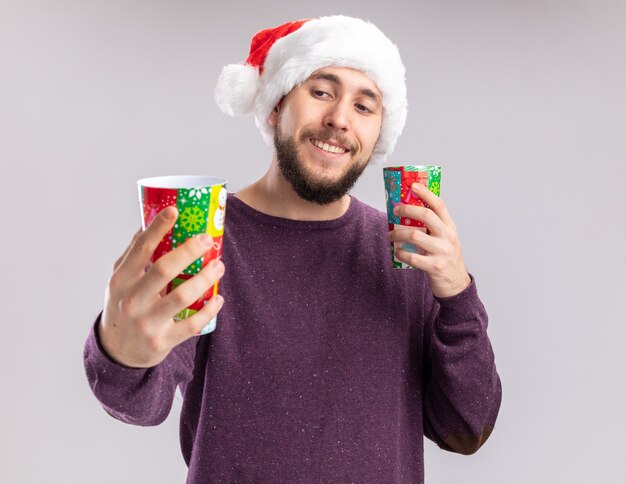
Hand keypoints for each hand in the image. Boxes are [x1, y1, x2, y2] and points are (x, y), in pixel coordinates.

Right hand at [99, 206, 224, 367]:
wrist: (117, 350)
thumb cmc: (123, 305)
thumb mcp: (121, 279)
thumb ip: (134, 254)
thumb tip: (150, 221)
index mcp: (121, 279)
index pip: (140, 249)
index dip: (157, 228)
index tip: (174, 210)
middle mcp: (131, 300)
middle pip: (163, 270)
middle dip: (189, 251)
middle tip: (207, 239)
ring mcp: (146, 322)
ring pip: (182, 296)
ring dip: (205, 278)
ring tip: (219, 265)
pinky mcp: (161, 341)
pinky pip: (191, 324)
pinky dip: (208, 310)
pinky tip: (218, 298)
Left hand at [387, 183, 470, 297]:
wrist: (456, 284)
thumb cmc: (446, 258)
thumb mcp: (446, 239)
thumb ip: (434, 227)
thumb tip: (409, 213)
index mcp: (450, 228)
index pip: (439, 205)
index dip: (426, 193)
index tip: (413, 186)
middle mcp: (448, 237)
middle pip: (426, 216)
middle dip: (407, 210)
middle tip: (395, 210)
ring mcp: (442, 252)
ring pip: (415, 235)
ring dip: (398, 234)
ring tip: (390, 235)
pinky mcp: (435, 266)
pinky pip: (412, 257)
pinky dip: (401, 253)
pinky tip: (397, 251)